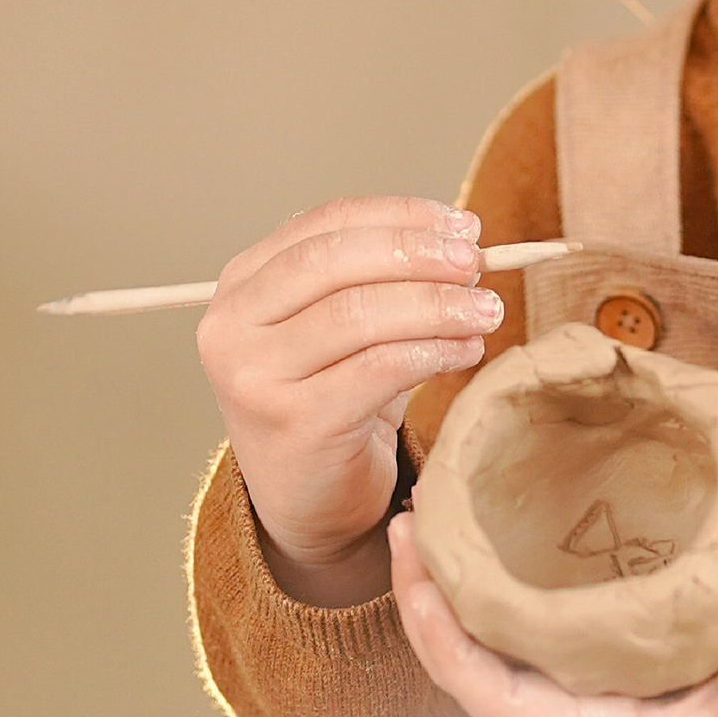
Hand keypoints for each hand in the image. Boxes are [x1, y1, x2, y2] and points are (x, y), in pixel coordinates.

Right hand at [198, 198, 504, 601]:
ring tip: (485, 311)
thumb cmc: (333, 401)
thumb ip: (383, 277)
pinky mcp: (295, 424)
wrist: (308, 500)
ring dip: (436, 305)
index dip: (400, 216)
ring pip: (359, 314)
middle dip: (417, 255)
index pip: (324, 224)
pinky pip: (378, 369)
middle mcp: (232, 326)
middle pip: (336, 261)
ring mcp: (256, 377)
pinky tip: (467, 351)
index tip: (461, 224)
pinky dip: (433, 352)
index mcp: (241, 285)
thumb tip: (461, 237)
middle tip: (476, 264)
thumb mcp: (343, 327)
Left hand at [389, 519, 717, 716]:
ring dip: (448, 594)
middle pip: (464, 668)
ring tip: (429, 517)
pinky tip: (484, 540)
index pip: (488, 699)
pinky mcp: (585, 679)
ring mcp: (570, 703)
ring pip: (482, 652)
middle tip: (411, 516)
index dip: (445, 643)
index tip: (422, 580)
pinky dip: (487, 596)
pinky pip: (515, 639)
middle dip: (426, 600)